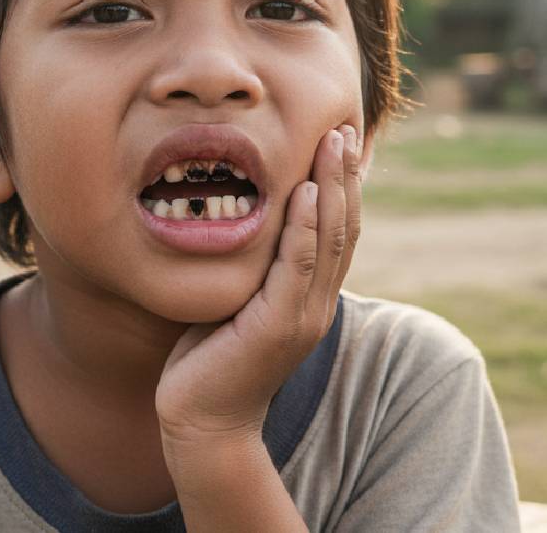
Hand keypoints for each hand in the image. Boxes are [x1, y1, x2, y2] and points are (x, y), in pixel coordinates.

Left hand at [155, 124, 362, 449]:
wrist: (202, 419)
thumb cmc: (211, 355)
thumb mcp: (238, 298)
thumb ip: (254, 264)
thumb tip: (244, 217)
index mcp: (311, 295)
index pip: (338, 230)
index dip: (343, 184)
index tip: (339, 140)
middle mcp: (317, 302)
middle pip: (344, 226)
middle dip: (344, 174)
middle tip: (343, 127)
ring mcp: (303, 315)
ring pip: (328, 238)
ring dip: (332, 187)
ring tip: (333, 143)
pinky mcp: (278, 326)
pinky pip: (298, 265)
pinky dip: (305, 226)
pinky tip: (307, 192)